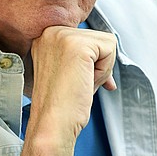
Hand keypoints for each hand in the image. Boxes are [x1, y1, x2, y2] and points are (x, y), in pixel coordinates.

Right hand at [28, 25, 116, 140]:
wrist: (52, 123)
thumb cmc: (60, 105)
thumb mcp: (68, 70)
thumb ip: (83, 56)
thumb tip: (108, 49)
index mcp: (46, 38)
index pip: (87, 37)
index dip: (92, 61)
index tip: (82, 79)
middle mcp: (51, 32)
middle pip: (98, 38)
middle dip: (97, 65)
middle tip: (77, 83)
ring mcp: (62, 36)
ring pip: (106, 43)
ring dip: (101, 68)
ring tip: (79, 83)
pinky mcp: (76, 44)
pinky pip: (110, 49)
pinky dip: (104, 70)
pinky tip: (85, 82)